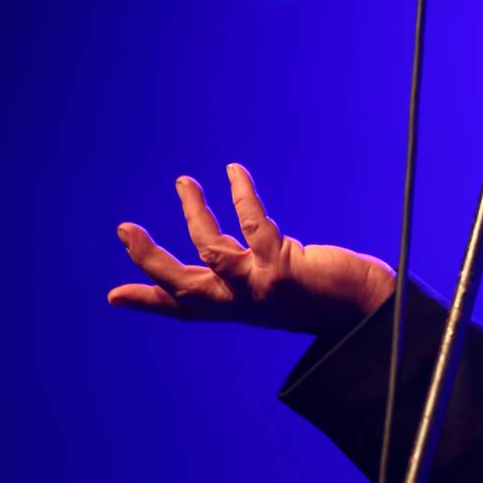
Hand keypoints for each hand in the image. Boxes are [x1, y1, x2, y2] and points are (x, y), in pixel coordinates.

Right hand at [109, 163, 394, 335]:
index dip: (149, 300)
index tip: (114, 295)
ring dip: (195, 213)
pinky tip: (234, 173)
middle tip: (124, 230)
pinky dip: (241, 196)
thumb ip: (243, 270)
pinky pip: (254, 225)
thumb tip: (213, 249)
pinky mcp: (282, 269)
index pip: (184, 308)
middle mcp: (243, 303)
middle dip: (149, 259)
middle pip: (182, 286)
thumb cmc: (325, 295)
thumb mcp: (272, 286)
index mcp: (238, 308)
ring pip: (210, 251)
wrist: (367, 309)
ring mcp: (260, 288)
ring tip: (183, 182)